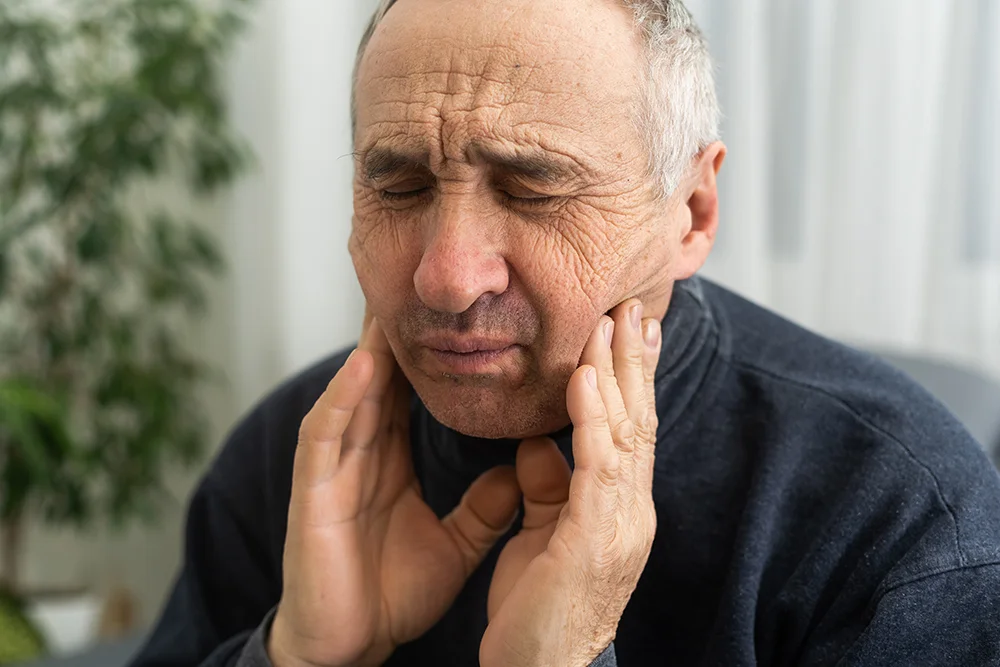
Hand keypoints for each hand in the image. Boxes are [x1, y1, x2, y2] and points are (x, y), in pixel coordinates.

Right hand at [268, 317, 521, 666]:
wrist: (351, 646)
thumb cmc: (391, 593)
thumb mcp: (455, 543)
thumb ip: (485, 507)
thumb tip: (521, 469)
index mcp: (391, 460)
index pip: (413, 393)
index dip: (435, 355)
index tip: (468, 316)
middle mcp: (361, 454)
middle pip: (382, 380)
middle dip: (399, 333)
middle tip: (422, 282)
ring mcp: (334, 469)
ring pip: (353, 394)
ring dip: (372, 349)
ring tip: (393, 304)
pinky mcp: (314, 492)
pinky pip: (327, 434)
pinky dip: (345, 398)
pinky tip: (366, 366)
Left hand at [481, 299, 661, 666]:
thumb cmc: (539, 610)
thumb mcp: (543, 535)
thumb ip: (547, 488)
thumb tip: (537, 445)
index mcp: (620, 507)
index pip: (630, 429)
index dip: (630, 378)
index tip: (629, 329)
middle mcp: (631, 509)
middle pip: (638, 420)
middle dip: (634, 360)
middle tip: (633, 304)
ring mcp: (620, 524)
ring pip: (624, 433)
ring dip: (617, 373)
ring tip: (611, 320)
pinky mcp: (595, 539)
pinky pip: (596, 466)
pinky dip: (592, 418)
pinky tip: (584, 378)